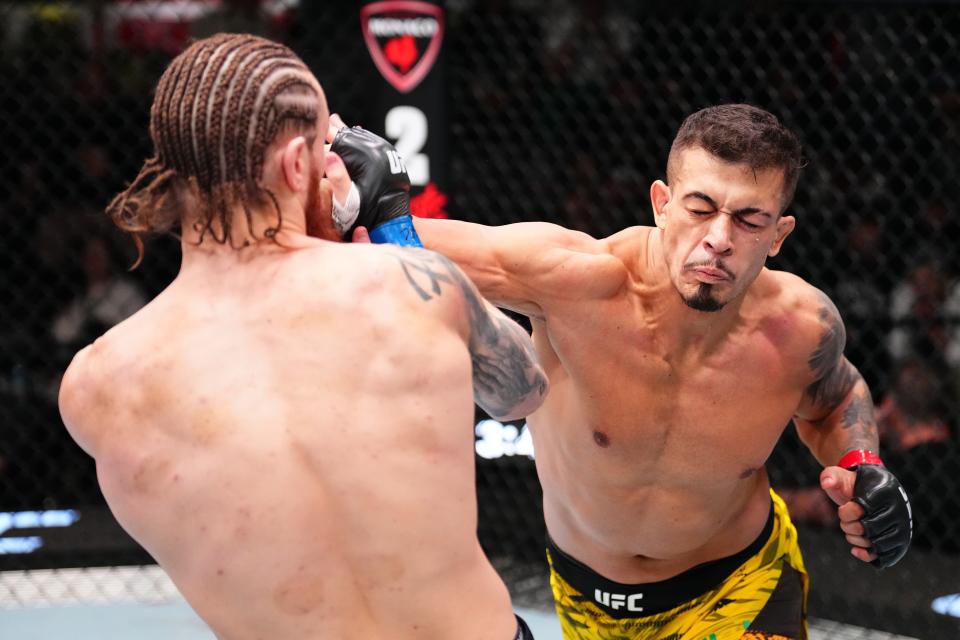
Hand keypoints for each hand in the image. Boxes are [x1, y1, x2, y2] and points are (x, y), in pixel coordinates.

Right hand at [325, 114, 420, 245]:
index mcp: (366, 156)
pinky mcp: (391, 161)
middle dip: (337, 129)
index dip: (324, 138)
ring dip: (349, 133)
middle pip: (352, 136)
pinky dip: (362, 140)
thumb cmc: (366, 213)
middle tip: (326, 118)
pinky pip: (373, 144)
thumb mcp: (347, 199)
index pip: (339, 142)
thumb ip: (337, 178)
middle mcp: (379, 151)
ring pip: (363, 138)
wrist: (390, 221)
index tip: (312, 131)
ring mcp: (387, 154)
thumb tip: (328, 156)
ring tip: (337, 122)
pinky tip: (357, 136)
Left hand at [821, 464, 911, 567]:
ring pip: (876, 544)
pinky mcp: (901, 542)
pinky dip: (868, 555)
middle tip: (847, 519)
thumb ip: (830, 476)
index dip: (846, 512)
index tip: (845, 505)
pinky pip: (887, 557)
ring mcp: (903, 527)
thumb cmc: (856, 484)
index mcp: (884, 492)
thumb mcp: (841, 475)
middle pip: (867, 529)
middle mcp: (899, 510)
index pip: (860, 510)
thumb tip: (826, 482)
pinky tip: (856, 550)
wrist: (875, 491)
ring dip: (856, 540)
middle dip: (849, 526)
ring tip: (853, 530)